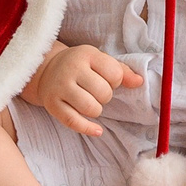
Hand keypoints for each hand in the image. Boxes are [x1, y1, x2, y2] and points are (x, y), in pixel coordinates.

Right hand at [21, 43, 142, 135]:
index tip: (106, 79)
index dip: (116, 81)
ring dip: (96, 110)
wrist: (46, 69)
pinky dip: (88, 128)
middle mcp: (71, 69)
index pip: (114, 73)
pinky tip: (97, 130)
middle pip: (104, 93)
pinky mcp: (52, 104)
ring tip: (90, 103)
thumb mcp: (99, 60)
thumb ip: (121, 70)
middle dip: (105, 96)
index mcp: (86, 54)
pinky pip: (74, 122)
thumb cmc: (80, 66)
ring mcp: (60, 87)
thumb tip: (139, 82)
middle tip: (96, 92)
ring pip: (91, 108)